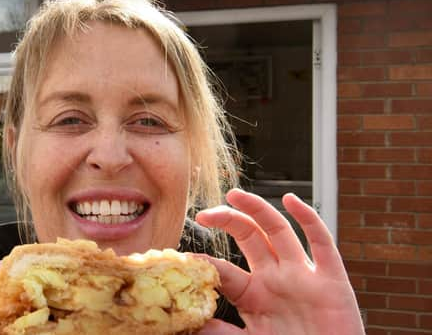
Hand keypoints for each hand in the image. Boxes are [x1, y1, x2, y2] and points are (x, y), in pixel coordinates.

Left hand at [195, 189, 363, 334]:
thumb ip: (222, 333)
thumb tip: (189, 324)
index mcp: (253, 295)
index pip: (225, 269)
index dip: (205, 262)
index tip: (183, 258)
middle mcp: (276, 278)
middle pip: (249, 237)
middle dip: (227, 220)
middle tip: (204, 215)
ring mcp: (303, 276)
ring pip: (278, 231)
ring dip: (258, 209)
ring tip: (234, 195)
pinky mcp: (332, 281)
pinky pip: (322, 243)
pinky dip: (309, 219)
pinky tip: (291, 200)